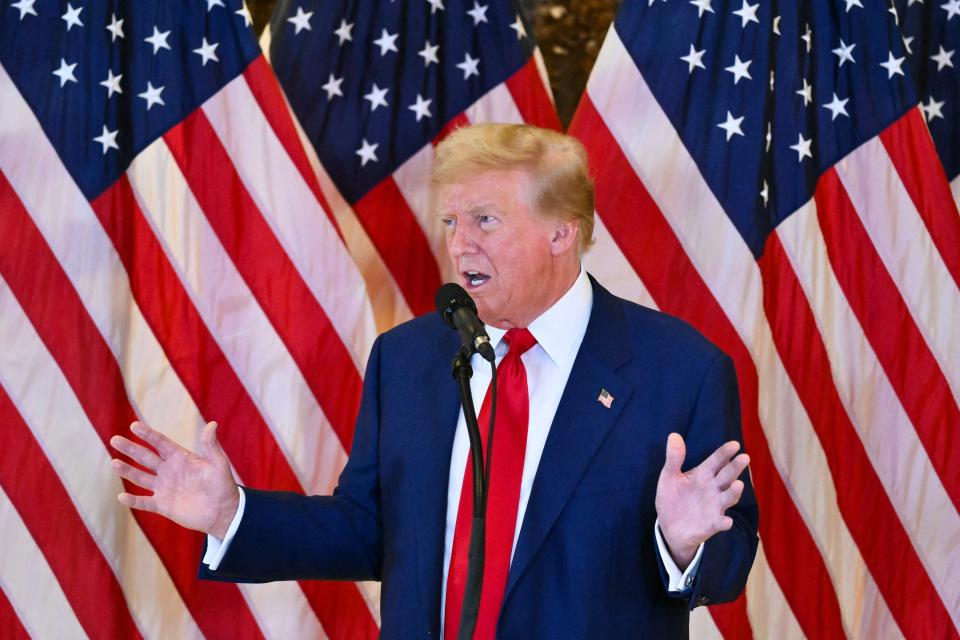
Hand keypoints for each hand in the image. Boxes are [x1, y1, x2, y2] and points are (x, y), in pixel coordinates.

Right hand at [109, 421, 239, 538]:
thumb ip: (211, 446)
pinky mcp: (163, 505)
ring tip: (114, 462)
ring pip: (140, 477)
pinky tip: (122, 496)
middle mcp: (169, 471)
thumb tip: (212, 424)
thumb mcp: (219, 464)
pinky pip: (144, 502)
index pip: (160, 443)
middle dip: (130, 449)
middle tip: (115, 439)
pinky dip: (133, 501)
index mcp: (180, 458)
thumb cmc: (224, 485)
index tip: (134, 426)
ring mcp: (164, 488)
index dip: (147, 434)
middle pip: (145, 457)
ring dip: (127, 471)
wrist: (223, 512)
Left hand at [655, 433, 749, 568]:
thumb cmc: (672, 498)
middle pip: (727, 476)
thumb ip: (674, 458)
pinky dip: (724, 522)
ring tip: (738, 484)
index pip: (716, 461)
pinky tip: (727, 521)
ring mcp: (714, 506)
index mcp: (703, 474)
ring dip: (734, 492)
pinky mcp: (712, 524)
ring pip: (728, 497)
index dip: (724, 453)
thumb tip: (673, 435)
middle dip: (735, 467)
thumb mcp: (669, 476)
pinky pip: (720, 523)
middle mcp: (713, 488)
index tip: (734, 444)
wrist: (669, 526)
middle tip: (744, 458)